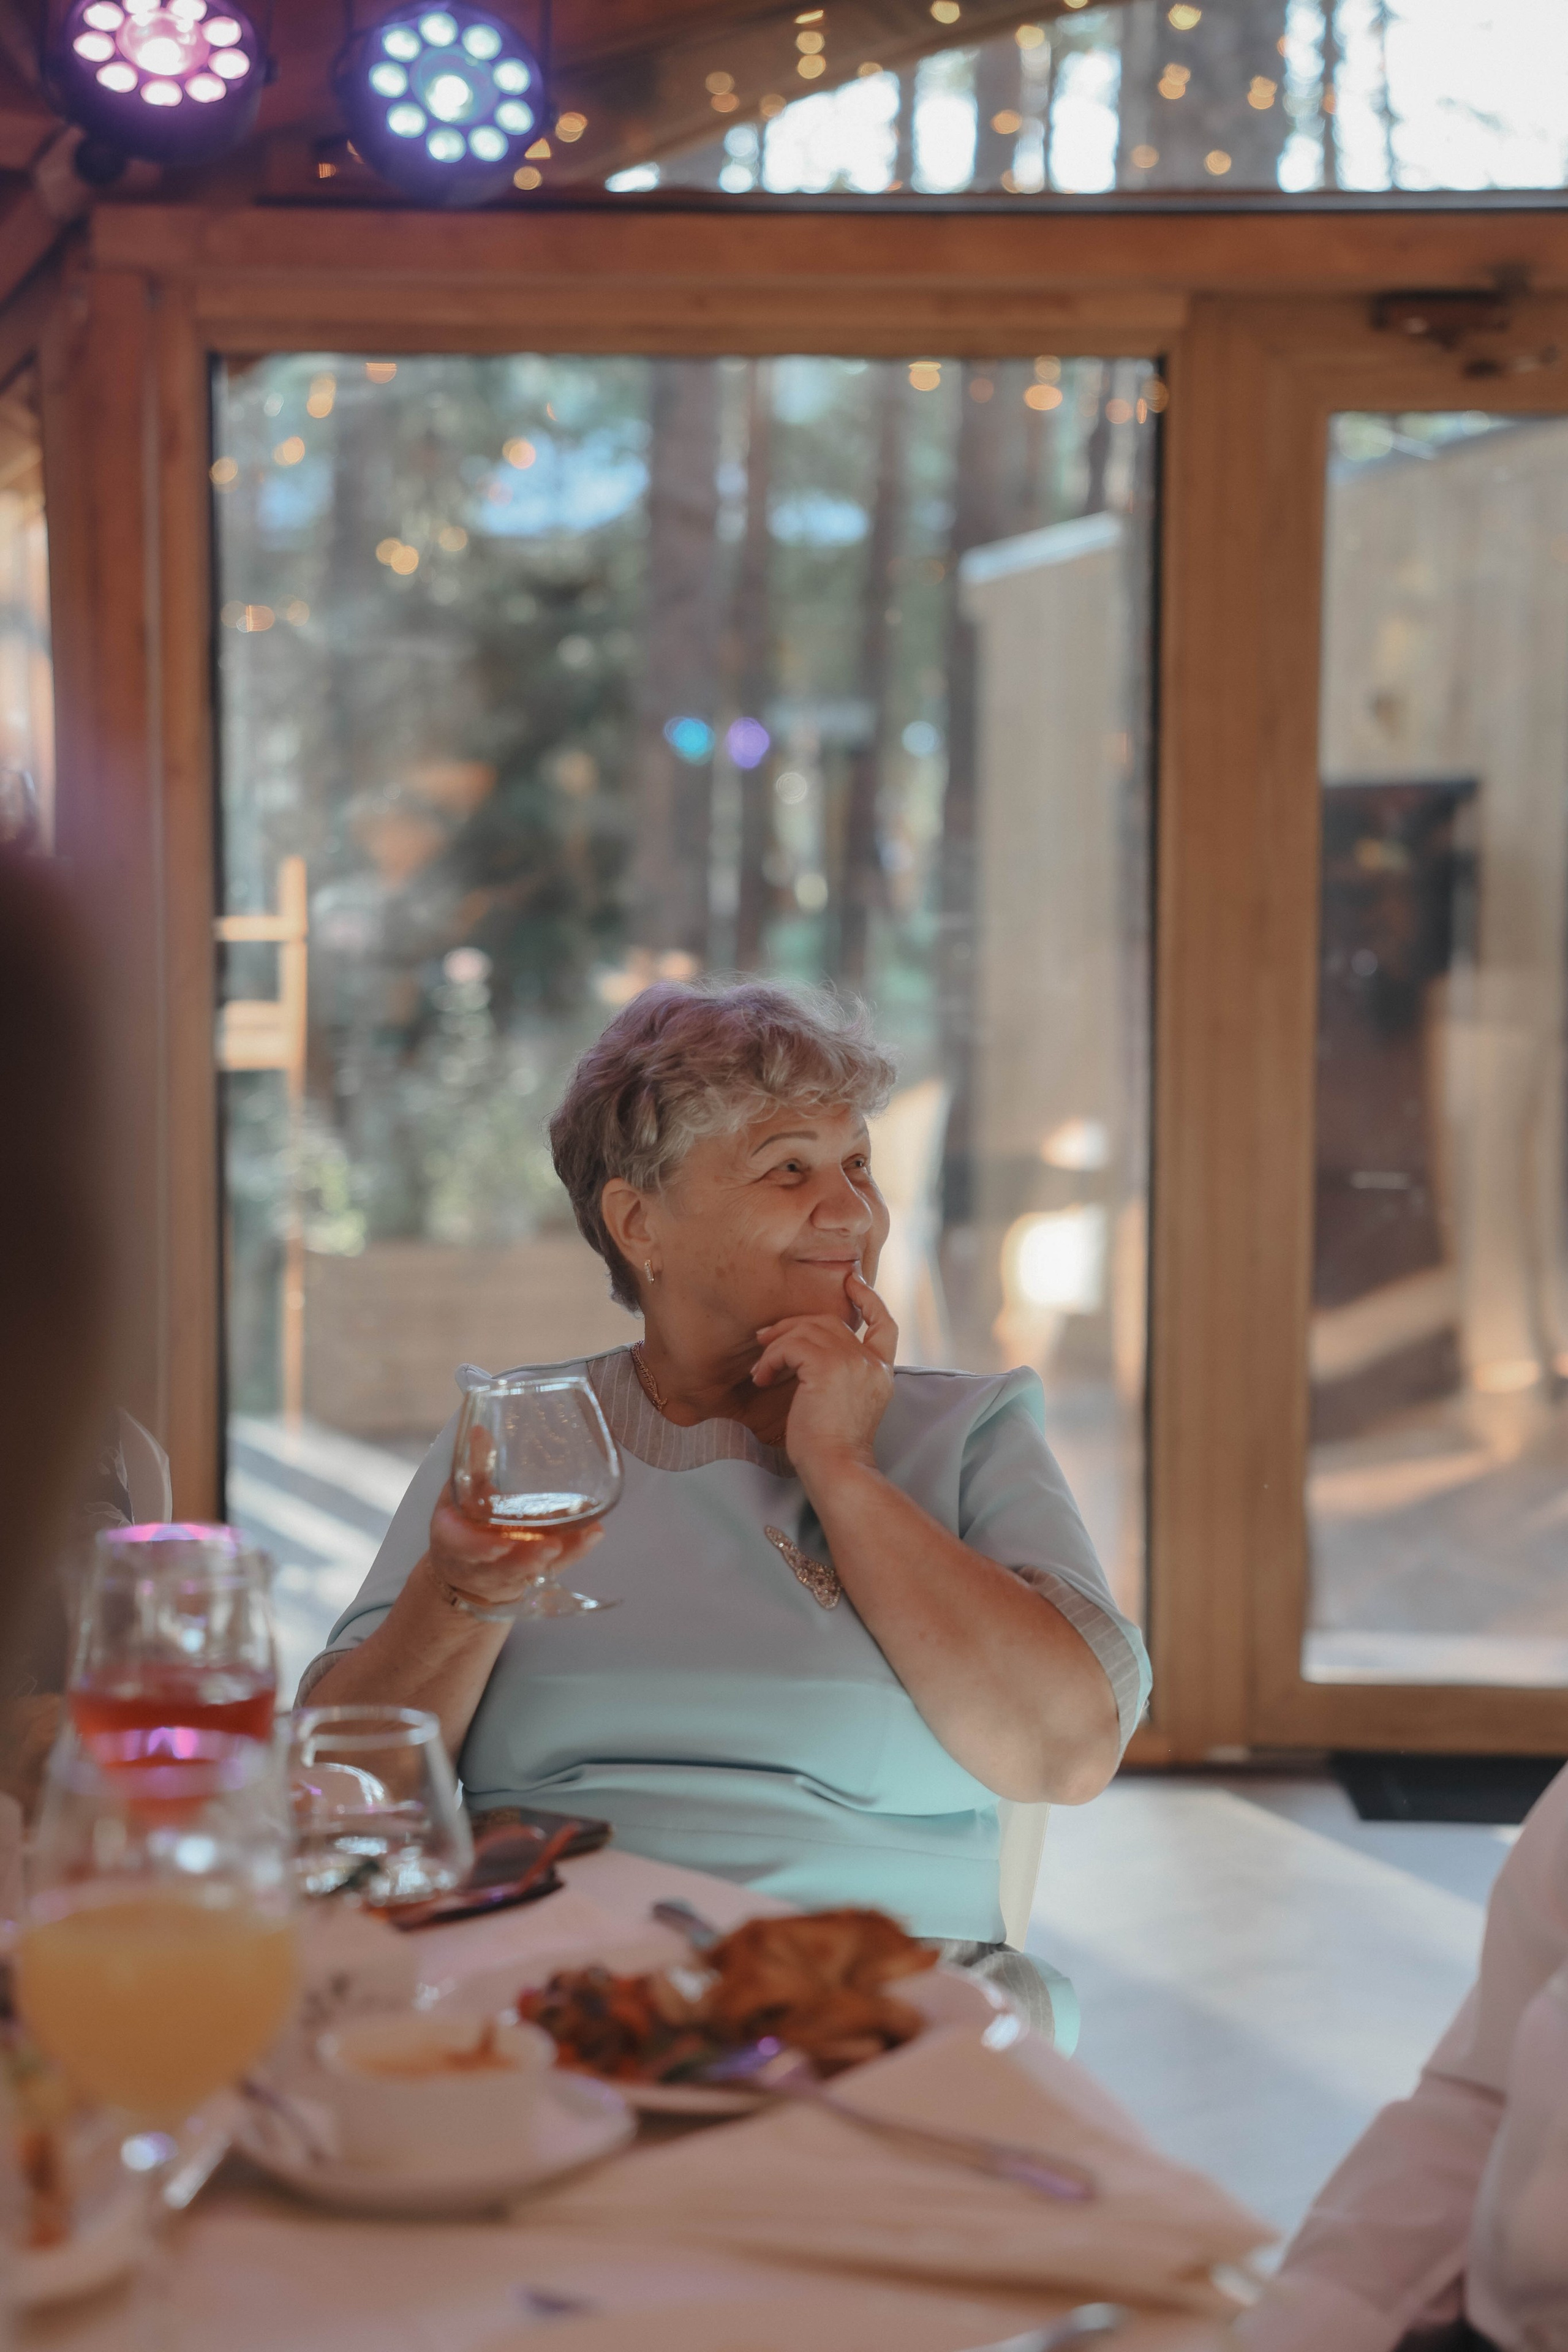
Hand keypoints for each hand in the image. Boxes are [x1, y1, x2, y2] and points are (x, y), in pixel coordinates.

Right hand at [425, 1483, 602, 1610]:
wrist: (460, 1571)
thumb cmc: (461, 1525)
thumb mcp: (460, 1496)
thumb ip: (473, 1468)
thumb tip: (480, 1430)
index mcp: (454, 1541)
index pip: (463, 1548)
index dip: (480, 1548)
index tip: (502, 1544)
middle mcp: (481, 1565)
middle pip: (505, 1568)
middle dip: (528, 1560)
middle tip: (552, 1545)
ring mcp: (508, 1575)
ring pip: (534, 1571)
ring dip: (562, 1556)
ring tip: (586, 1536)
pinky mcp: (532, 1577)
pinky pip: (554, 1569)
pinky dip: (575, 1553)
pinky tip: (593, 1534)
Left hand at [751, 1270, 895, 1486]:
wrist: (836, 1468)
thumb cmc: (831, 1448)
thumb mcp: (844, 1404)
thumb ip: (840, 1375)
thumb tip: (803, 1353)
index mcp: (881, 1372)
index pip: (885, 1324)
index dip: (869, 1300)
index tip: (852, 1282)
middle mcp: (871, 1362)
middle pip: (831, 1322)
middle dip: (794, 1324)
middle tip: (765, 1338)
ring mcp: (852, 1361)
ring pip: (808, 1329)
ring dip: (776, 1345)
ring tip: (761, 1369)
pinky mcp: (828, 1366)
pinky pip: (791, 1345)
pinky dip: (771, 1358)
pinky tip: (762, 1377)